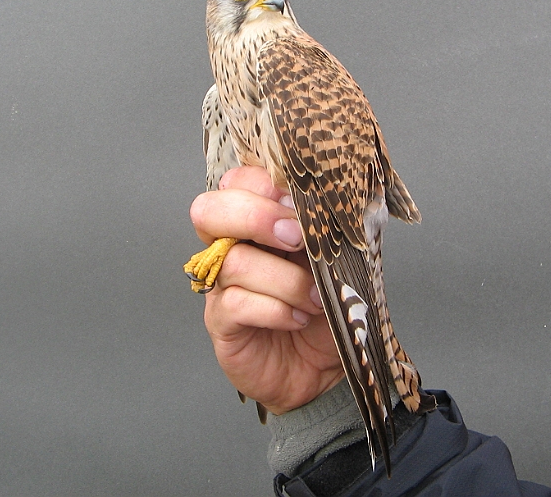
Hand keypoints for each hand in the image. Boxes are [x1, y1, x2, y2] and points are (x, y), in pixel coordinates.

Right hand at [189, 166, 344, 414]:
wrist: (324, 367)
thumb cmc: (326, 308)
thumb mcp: (335, 259)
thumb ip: (329, 228)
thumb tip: (340, 201)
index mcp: (256, 222)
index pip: (237, 182)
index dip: (265, 186)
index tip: (302, 207)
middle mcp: (230, 247)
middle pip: (210, 210)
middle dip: (257, 216)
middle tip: (297, 239)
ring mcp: (220, 285)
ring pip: (235, 261)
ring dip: (287, 280)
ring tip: (317, 299)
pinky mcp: (221, 323)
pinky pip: (236, 303)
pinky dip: (276, 309)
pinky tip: (298, 318)